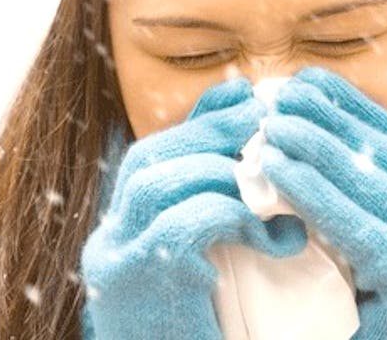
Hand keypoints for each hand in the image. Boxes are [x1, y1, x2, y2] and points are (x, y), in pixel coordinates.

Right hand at [80, 76, 307, 338]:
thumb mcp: (220, 271)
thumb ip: (229, 217)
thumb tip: (262, 161)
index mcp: (123, 234)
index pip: (155, 154)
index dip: (205, 122)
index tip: (251, 101)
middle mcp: (106, 243)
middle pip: (151, 158)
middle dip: (216, 134)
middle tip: (271, 129)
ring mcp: (113, 264)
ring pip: (159, 180)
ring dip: (229, 176)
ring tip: (280, 195)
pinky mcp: (133, 285)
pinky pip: (184, 224)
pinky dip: (236, 216)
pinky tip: (279, 239)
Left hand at [259, 66, 386, 339]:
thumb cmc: (346, 324)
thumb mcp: (349, 253)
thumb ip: (338, 206)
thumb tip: (292, 137)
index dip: (351, 106)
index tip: (305, 79)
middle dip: (330, 118)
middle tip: (277, 97)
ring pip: (376, 184)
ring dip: (317, 146)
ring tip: (269, 124)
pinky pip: (361, 228)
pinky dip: (315, 193)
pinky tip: (277, 169)